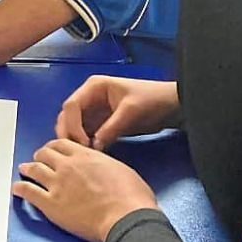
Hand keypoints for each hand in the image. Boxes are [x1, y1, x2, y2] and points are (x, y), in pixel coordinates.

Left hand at [12, 140, 157, 241]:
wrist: (126, 218)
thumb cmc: (132, 198)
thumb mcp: (121, 170)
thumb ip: (104, 165)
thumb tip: (101, 169)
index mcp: (85, 155)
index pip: (61, 144)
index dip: (54, 147)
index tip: (53, 151)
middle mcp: (67, 166)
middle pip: (45, 154)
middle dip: (40, 156)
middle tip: (38, 160)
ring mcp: (57, 184)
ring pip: (34, 169)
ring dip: (27, 169)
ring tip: (24, 170)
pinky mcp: (50, 204)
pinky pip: (28, 192)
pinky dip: (20, 189)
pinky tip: (16, 189)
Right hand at [55, 76, 180, 151]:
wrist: (173, 105)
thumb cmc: (152, 100)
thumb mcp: (131, 112)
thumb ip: (111, 128)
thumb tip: (93, 146)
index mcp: (94, 87)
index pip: (71, 105)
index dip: (72, 124)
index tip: (82, 142)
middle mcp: (90, 97)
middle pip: (68, 115)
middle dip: (69, 133)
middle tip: (76, 152)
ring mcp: (95, 110)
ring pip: (75, 126)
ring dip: (75, 139)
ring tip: (82, 154)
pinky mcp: (102, 123)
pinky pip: (87, 133)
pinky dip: (85, 142)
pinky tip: (89, 153)